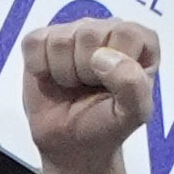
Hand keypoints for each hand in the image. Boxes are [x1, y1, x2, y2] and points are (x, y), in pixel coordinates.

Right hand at [20, 19, 158, 171]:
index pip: (126, 33)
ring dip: (63, 72)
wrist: (71, 144)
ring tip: (73, 84)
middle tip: (89, 88)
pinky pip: (34, 43)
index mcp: (139, 41)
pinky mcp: (42, 41)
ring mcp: (73, 31)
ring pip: (60, 40)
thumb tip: (101, 56)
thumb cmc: (105, 124)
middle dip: (85, 71)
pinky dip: (39, 68)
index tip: (111, 86)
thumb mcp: (134, 113)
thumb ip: (133, 85)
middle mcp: (107, 29)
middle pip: (88, 33)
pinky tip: (52, 77)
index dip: (115, 64)